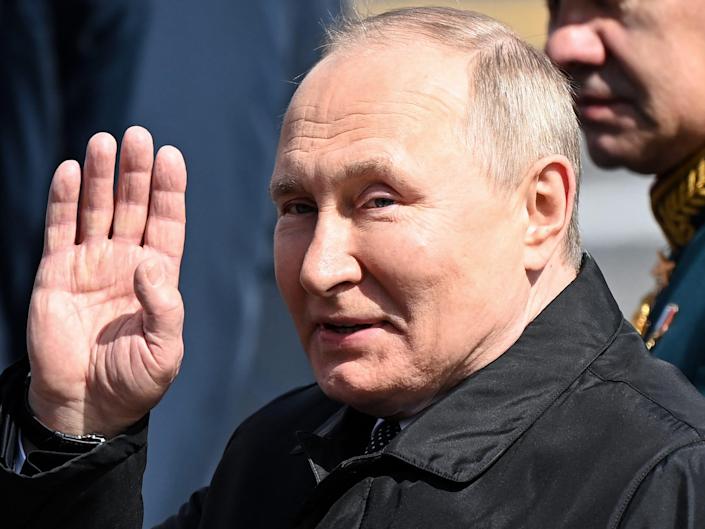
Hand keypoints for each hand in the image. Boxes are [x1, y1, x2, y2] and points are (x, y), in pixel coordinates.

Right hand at [26, 127, 186, 436]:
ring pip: (98, 210)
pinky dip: (64, 200)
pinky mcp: (57, 272)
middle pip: (133, 206)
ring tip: (104, 142)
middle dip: (136, 172)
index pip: (166, 222)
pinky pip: (60, 229)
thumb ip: (164, 307)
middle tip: (137, 136)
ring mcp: (91, 264)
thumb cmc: (134, 380)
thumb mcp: (165, 350)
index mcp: (159, 276)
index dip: (168, 190)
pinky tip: (71, 172)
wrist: (86, 404)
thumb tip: (149, 264)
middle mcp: (126, 262)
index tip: (171, 155)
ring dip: (101, 176)